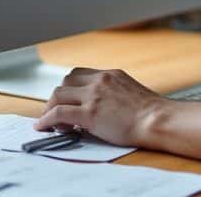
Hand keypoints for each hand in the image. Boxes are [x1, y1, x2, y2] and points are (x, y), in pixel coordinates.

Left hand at [34, 68, 164, 146]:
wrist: (158, 120)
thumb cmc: (151, 113)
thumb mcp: (131, 92)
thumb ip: (114, 94)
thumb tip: (101, 107)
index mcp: (111, 75)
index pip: (80, 74)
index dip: (69, 88)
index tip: (66, 99)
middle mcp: (101, 81)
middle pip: (65, 82)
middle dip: (58, 97)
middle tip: (55, 111)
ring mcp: (94, 96)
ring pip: (58, 95)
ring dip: (50, 108)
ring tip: (51, 122)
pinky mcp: (89, 113)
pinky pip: (58, 113)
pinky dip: (46, 120)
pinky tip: (43, 127)